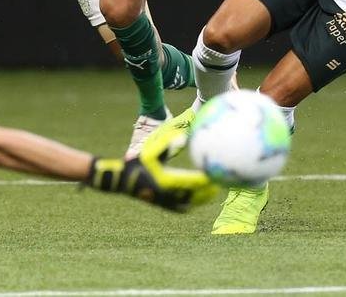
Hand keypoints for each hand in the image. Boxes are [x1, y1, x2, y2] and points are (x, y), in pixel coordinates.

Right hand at [85, 118, 218, 212]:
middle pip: (196, 194)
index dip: (208, 179)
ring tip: (213, 192)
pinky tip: (198, 200)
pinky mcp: (163, 205)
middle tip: (222, 182)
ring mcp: (166, 202)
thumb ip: (167, 142)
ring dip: (203, 198)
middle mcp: (169, 194)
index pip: (194, 181)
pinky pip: (182, 207)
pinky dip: (193, 203)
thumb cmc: (136, 163)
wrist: (122, 180)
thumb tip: (184, 138)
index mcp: (168, 180)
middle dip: (210, 190)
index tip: (219, 174)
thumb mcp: (150, 150)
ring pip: (191, 202)